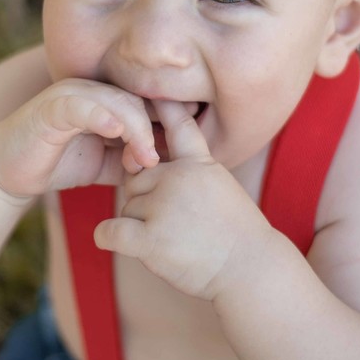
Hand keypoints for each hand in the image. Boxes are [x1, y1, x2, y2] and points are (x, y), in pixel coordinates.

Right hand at [0, 79, 159, 198]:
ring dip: (134, 129)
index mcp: (106, 101)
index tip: (182, 149)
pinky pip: (81, 105)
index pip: (145, 104)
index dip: (166, 123)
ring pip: (115, 102)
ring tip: (145, 157)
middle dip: (154, 129)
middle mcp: (91, 91)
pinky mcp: (51, 106)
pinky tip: (115, 133)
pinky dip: (101, 117)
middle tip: (160, 160)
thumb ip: (131, 160)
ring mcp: (71, 94)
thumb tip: (162, 163)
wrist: (9, 170)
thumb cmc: (58, 163)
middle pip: (136, 100)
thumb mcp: (105, 165)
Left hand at [93, 99, 275, 300]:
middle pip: (136, 180)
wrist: (251, 270)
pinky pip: (110, 231)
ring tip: (173, 242)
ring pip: (127, 208)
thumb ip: (190, 173)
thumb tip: (148, 169)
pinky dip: (108, 237)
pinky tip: (115, 242)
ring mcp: (164, 206)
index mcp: (199, 164)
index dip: (163, 106)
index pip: (178, 126)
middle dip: (144, 202)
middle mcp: (179, 178)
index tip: (148, 90)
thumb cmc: (236, 235)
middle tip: (175, 227)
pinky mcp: (151, 238)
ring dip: (138, 226)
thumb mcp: (221, 189)